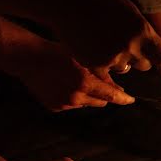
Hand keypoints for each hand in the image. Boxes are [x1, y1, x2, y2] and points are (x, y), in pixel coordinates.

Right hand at [11, 43, 134, 110]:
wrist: (28, 58)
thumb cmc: (57, 52)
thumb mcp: (83, 60)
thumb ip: (102, 75)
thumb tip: (118, 88)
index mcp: (85, 83)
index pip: (111, 96)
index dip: (123, 99)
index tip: (131, 100)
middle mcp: (76, 97)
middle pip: (100, 102)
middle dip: (104, 95)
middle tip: (102, 84)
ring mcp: (64, 104)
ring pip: (86, 104)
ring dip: (88, 96)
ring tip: (77, 80)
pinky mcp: (54, 107)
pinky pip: (71, 105)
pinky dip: (73, 98)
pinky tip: (65, 85)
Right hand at [48, 0, 160, 77]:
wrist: (68, 5)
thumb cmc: (101, 4)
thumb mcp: (130, 11)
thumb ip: (145, 32)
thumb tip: (156, 49)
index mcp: (142, 31)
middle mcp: (130, 47)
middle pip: (145, 65)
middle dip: (140, 58)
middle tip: (126, 45)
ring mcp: (112, 58)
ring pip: (126, 69)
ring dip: (121, 60)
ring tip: (106, 42)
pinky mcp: (96, 66)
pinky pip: (109, 74)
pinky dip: (105, 65)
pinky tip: (97, 50)